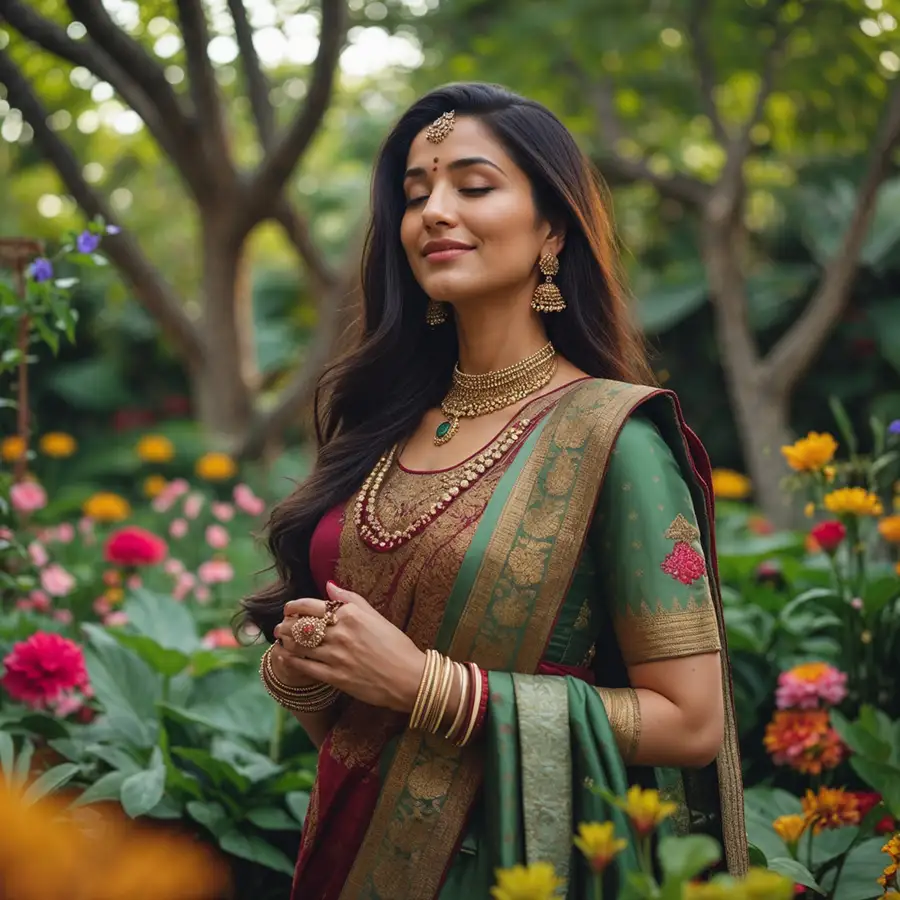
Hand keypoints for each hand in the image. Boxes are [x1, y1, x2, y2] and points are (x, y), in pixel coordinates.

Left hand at [273, 581, 425, 712]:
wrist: (408, 677)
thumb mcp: (376, 615)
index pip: (312, 606)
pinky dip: (291, 661)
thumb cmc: (395, 644)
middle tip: (280, 626)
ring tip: (280, 640)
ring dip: (285, 642)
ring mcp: (336, 656)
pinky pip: (305, 667)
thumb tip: (328, 585)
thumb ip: (350, 598)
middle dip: (286, 625)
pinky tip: (285, 658)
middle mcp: (341, 633)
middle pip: (301, 626)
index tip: (288, 608)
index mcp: (350, 615)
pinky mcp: (335, 677)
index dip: (294, 606)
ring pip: (299, 646)